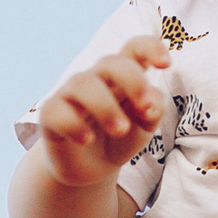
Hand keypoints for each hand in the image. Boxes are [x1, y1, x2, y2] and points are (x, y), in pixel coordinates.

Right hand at [34, 36, 171, 188]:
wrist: (91, 170)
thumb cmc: (121, 139)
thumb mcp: (145, 127)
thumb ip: (153, 111)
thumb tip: (149, 105)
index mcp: (123, 76)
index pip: (134, 48)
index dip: (150, 48)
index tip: (166, 64)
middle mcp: (96, 78)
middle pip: (111, 63)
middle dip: (132, 81)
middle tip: (145, 107)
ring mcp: (71, 94)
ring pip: (83, 83)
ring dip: (106, 106)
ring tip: (121, 131)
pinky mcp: (51, 115)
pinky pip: (57, 111)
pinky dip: (74, 125)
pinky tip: (87, 140)